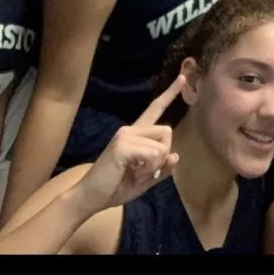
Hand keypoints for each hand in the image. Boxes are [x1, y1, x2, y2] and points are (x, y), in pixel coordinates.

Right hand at [73, 75, 185, 211]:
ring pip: (162, 145)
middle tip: (144, 170)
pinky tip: (132, 172)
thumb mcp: (145, 179)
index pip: (155, 108)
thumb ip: (161, 168)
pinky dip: (149, 168)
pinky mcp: (123, 145)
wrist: (90, 197)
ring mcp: (126, 135)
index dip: (170, 93)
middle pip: (167, 132)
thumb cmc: (116, 187)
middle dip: (163, 155)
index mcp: (137, 134)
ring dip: (155, 165)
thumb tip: (175, 155)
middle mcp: (131, 129)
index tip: (183, 77)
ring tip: (136, 172)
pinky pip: (154, 154)